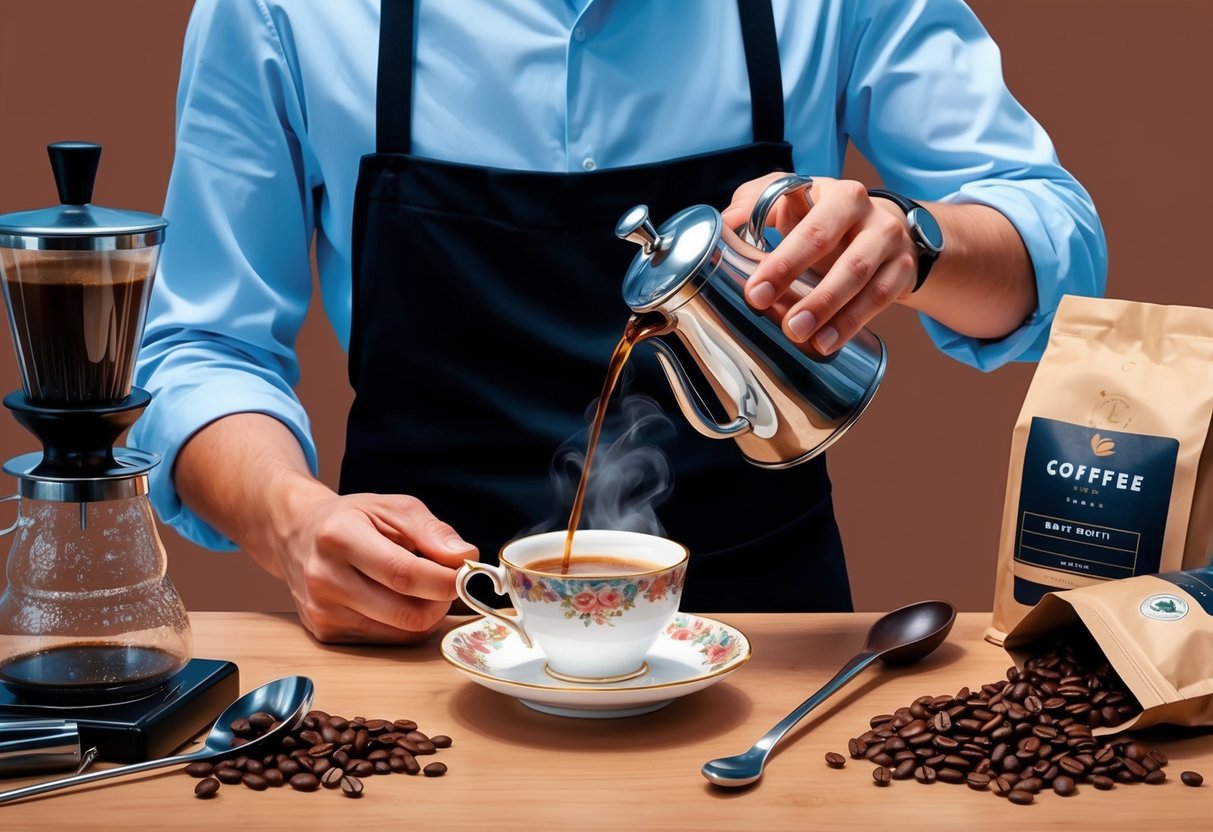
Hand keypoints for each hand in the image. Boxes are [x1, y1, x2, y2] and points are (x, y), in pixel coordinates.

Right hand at [274, 487, 477, 643]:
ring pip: (400, 632)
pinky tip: (398, 600)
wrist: (297, 535)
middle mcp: (325, 578)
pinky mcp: (325, 633)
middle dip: (441, 601)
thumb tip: (465, 557)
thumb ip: (433, 530)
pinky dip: (404, 624)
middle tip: (448, 583)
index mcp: (340, 537)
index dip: (444, 580)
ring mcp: (322, 611)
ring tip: (421, 587)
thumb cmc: (352, 518)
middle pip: (405, 612)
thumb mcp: (393, 507)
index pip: (403, 573)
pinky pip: (386, 640)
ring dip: (425, 614)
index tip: (465, 575)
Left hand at [721, 173, 919, 353]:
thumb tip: (726, 222)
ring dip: (831, 311)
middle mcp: (869, 213)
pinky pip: (880, 298)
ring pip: (861, 276)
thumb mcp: (794, 199)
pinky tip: (827, 342)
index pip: (809, 228)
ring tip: (802, 336)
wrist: (884, 227)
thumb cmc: (826, 217)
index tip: (756, 293)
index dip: (783, 261)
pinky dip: (853, 323)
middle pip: (840, 254)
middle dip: (811, 292)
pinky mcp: (903, 268)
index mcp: (838, 194)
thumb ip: (756, 202)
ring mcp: (890, 241)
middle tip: (784, 323)